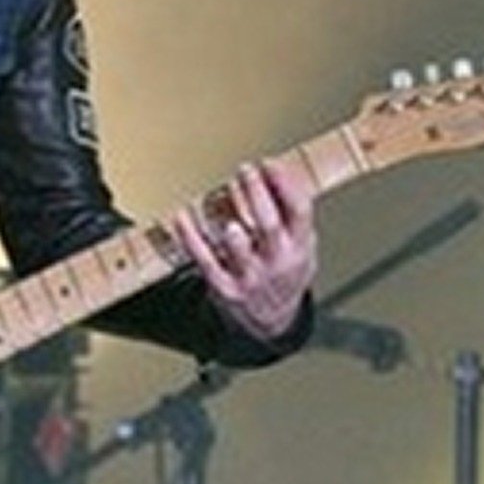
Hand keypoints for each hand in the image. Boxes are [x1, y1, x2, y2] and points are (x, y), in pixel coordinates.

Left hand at [172, 160, 317, 339]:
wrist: (272, 320)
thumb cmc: (283, 269)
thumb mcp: (301, 241)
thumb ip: (291, 209)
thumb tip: (276, 167)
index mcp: (300, 246)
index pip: (299, 212)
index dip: (286, 186)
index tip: (270, 163)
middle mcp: (277, 262)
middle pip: (269, 227)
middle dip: (258, 196)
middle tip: (245, 170)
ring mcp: (250, 276)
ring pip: (241, 253)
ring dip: (234, 235)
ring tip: (228, 216)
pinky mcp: (225, 287)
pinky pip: (205, 261)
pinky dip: (191, 239)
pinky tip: (182, 217)